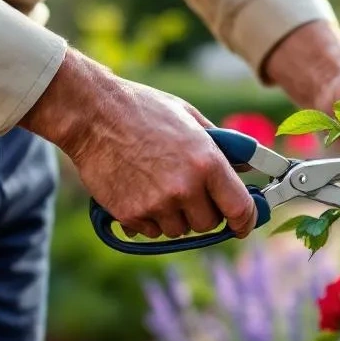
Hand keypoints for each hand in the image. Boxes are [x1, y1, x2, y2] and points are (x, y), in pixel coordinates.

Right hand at [20, 51, 257, 239]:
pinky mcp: (130, 214)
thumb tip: (247, 165)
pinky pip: (151, 231)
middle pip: (208, 224)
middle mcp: (185, 188)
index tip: (242, 224)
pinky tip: (140, 190)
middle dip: (203, 212)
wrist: (93, 114)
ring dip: (175, 216)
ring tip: (160, 186)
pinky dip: (150, 218)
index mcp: (207, 163)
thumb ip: (222, 146)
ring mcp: (156, 204)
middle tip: (191, 192)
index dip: (245, 220)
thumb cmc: (144, 109)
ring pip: (179, 230)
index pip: (239, 208)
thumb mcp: (190, 118)